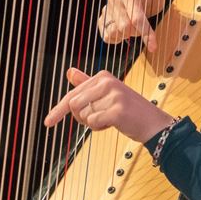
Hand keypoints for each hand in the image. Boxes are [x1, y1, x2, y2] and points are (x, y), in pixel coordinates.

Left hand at [44, 68, 174, 143]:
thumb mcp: (106, 93)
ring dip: (93, 123)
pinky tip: (115, 123)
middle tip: (101, 118)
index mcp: (103, 76)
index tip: (48, 122)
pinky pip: (93, 123)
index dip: (59, 110)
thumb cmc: (128, 109)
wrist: (152, 122)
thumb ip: (86, 83)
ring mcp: (114, 94)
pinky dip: (100, 128)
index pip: (72, 94)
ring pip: (84, 116)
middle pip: (74, 106)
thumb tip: (69, 71)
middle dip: (82, 118)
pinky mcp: (117, 109)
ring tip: (111, 118)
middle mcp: (107, 81)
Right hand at [98, 0, 171, 51]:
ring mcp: (105, 10)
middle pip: (127, 28)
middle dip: (137, 30)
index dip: (147, 34)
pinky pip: (108, 37)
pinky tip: (123, 28)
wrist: (135, 1)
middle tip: (142, 23)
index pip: (138, 19)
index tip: (154, 47)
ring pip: (116, 33)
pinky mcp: (100, 21)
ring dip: (128, 34)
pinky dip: (118, 37)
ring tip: (132, 24)